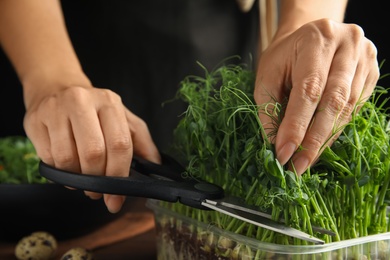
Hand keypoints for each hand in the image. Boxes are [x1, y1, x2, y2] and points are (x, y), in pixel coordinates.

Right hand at [23, 85, 160, 212]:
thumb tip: (155, 167)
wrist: (56, 87)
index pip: (119, 144)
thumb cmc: (93, 109)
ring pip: (67, 159)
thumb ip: (141, 142)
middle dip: (97, 181)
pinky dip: (59, 172)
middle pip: (93, 153)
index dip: (119, 175)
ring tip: (81, 178)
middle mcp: (82, 102)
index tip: (116, 198)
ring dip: (76, 179)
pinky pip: (48, 159)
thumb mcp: (123, 119)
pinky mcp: (35, 121)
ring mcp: (55, 110)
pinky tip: (66, 167)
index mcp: (109, 102)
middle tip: (97, 191)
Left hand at [254, 18, 378, 174]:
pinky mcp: (372, 72)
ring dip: (325, 139)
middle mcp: (348, 45)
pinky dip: (336, 129)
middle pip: (334, 101)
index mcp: (317, 39)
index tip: (283, 153)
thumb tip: (274, 144)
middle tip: (298, 166)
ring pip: (347, 108)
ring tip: (307, 160)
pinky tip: (320, 143)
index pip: (309, 89)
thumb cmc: (285, 55)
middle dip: (314, 139)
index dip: (296, 125)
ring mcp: (364, 58)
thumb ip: (269, 107)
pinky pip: (355, 108)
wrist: (310, 35)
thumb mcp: (268, 74)